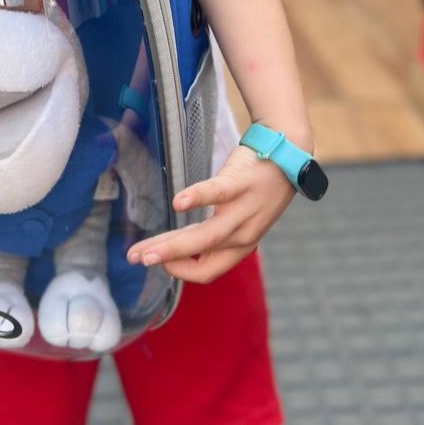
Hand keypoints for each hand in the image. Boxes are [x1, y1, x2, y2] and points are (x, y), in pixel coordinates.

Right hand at [126, 145, 295, 282]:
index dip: (179, 271)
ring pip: (206, 237)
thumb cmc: (257, 186)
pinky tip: (177, 203)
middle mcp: (243, 235)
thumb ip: (215, 232)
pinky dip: (197, 198)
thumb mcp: (240, 217)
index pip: (206, 272)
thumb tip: (180, 244)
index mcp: (241, 246)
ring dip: (172, 246)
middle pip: (201, 259)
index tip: (157, 260)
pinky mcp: (241, 184)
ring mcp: (243, 211)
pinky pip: (217, 194)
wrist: (287, 152)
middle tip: (136, 260)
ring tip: (145, 250)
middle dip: (165, 259)